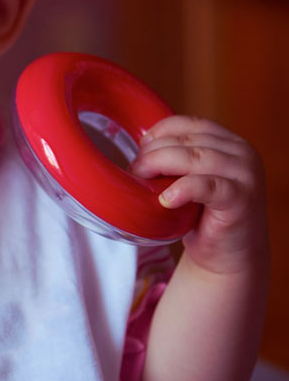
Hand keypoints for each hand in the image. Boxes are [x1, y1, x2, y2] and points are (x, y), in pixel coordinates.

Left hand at [130, 115, 267, 274]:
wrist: (228, 257)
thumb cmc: (202, 216)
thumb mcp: (188, 178)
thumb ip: (176, 158)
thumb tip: (138, 145)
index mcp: (229, 142)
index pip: (188, 124)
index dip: (158, 133)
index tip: (140, 150)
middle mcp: (242, 152)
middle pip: (186, 140)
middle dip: (153, 154)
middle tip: (135, 172)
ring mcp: (245, 175)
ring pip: (194, 158)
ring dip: (159, 167)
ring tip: (143, 183)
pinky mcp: (241, 198)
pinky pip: (206, 185)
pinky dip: (181, 189)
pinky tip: (165, 200)